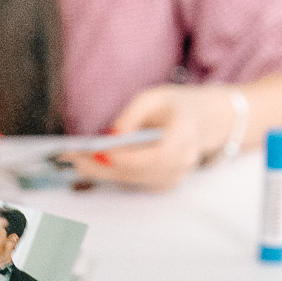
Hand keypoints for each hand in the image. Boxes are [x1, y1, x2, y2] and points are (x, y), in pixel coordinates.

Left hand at [72, 85, 232, 190]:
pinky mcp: (165, 182)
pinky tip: (92, 166)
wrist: (205, 120)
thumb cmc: (177, 106)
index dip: (130, 158)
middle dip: (104, 167)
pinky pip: (135, 181)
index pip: (158, 156)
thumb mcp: (153, 98)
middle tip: (75, 160)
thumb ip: (132, 116)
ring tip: (76, 162)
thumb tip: (112, 137)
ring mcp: (176, 175)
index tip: (102, 153)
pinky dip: (113, 174)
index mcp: (185, 136)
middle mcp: (183, 161)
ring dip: (103, 173)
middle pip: (140, 172)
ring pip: (134, 180)